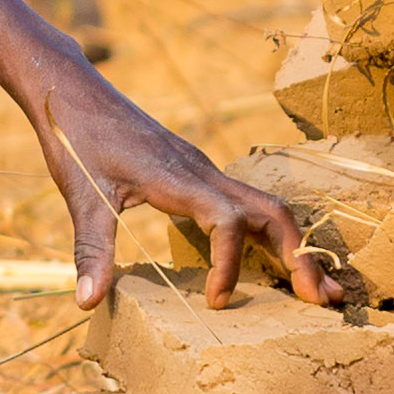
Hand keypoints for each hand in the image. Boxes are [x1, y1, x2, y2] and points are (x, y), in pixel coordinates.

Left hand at [31, 69, 336, 313]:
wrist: (73, 90)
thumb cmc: (76, 138)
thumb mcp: (80, 195)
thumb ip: (91, 250)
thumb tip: (88, 302)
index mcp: (179, 178)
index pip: (227, 221)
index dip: (229, 264)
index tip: (215, 301)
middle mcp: (203, 172)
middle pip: (271, 211)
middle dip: (297, 256)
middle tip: (320, 300)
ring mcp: (204, 171)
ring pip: (265, 206)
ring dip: (291, 245)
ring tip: (313, 288)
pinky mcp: (197, 174)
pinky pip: (246, 204)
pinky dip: (267, 234)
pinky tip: (273, 261)